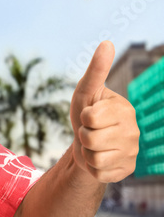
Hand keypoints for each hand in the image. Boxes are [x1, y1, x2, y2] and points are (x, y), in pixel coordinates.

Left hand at [70, 41, 139, 182]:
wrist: (85, 143)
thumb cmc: (86, 113)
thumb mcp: (86, 91)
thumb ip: (96, 70)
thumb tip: (107, 42)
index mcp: (125, 110)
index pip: (91, 118)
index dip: (83, 118)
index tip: (90, 116)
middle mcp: (134, 131)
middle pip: (91, 139)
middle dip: (83, 136)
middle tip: (90, 133)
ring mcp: (132, 153)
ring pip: (95, 158)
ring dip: (87, 153)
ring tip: (93, 146)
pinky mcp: (126, 171)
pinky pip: (99, 173)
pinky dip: (92, 168)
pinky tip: (100, 159)